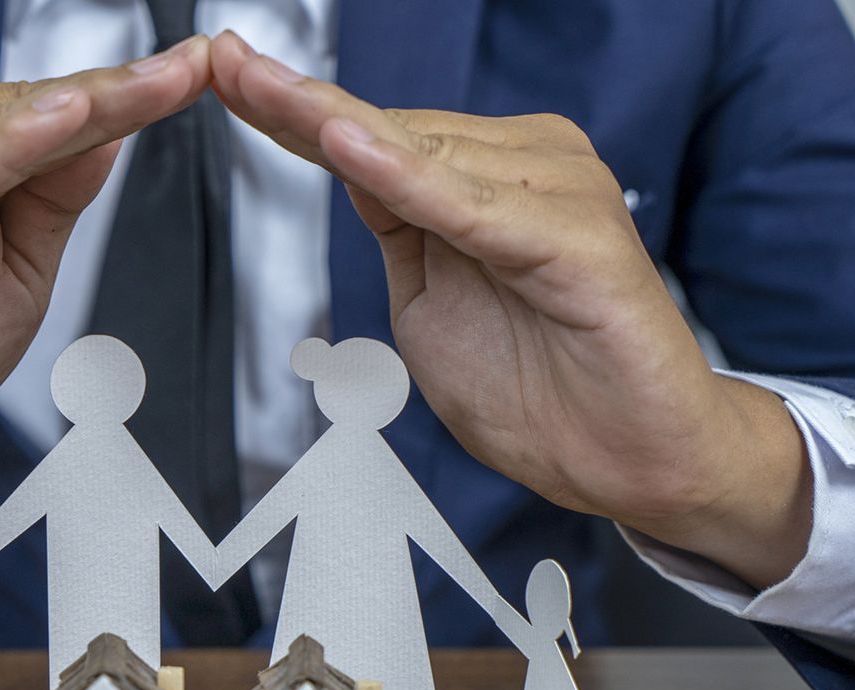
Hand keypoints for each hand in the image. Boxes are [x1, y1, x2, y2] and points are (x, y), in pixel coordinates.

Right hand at [0, 39, 212, 543]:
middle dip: (113, 92)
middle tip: (193, 70)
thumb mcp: (11, 279)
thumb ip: (50, 203)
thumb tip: (107, 132)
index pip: (47, 115)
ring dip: (70, 110)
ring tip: (147, 86)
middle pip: (24, 107)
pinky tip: (53, 128)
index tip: (197, 73)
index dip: (126, 96)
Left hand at [210, 32, 810, 589]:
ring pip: (424, 153)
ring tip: (261, 87)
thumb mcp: (429, 304)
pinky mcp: (577, 240)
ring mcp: (558, 194)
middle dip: (298, 101)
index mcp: (489, 182)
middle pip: (390, 129)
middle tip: (225, 64)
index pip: (375, 137)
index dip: (294, 109)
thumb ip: (397, 232)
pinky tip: (348, 145)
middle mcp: (529, 168)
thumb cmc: (543, 391)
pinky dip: (408, 177)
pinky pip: (472, 206)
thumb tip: (351, 167)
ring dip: (335, 122)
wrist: (629, 460)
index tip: (228, 74)